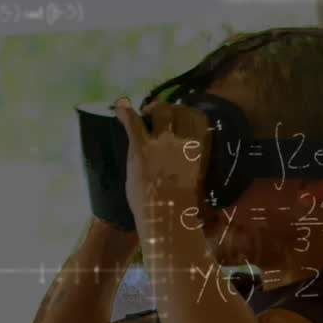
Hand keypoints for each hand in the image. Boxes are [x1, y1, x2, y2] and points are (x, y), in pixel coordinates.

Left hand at [112, 96, 211, 218]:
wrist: (168, 216)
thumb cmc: (186, 206)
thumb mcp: (196, 181)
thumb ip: (190, 164)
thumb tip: (185, 163)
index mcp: (201, 149)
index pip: (197, 117)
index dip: (186, 112)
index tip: (179, 115)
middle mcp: (184, 140)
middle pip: (177, 111)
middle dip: (168, 109)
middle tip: (158, 114)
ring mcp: (162, 142)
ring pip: (159, 112)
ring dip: (152, 109)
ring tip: (145, 112)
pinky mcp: (142, 147)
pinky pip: (133, 122)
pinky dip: (126, 112)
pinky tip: (121, 106)